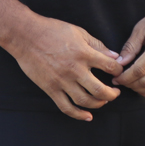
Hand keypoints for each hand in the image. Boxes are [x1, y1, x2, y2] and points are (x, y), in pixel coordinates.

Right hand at [7, 17, 122, 120]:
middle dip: (113, 94)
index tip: (118, 73)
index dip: (118, 71)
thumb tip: (114, 56)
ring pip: (85, 101)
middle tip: (116, 92)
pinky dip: (79, 115)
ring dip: (99, 104)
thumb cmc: (52, 30)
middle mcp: (75, 69)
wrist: (25, 36)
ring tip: (103, 101)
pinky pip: (66, 107)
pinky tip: (87, 116)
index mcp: (84, 53)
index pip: (110, 67)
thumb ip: (97, 44)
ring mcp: (62, 81)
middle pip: (100, 90)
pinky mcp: (51, 89)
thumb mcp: (78, 32)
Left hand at [113, 4, 144, 98]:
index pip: (139, 70)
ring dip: (140, 91)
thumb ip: (131, 46)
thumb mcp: (142, 27)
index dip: (125, 77)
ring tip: (131, 84)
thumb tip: (120, 63)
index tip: (116, 78)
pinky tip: (144, 87)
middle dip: (130, 85)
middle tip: (121, 81)